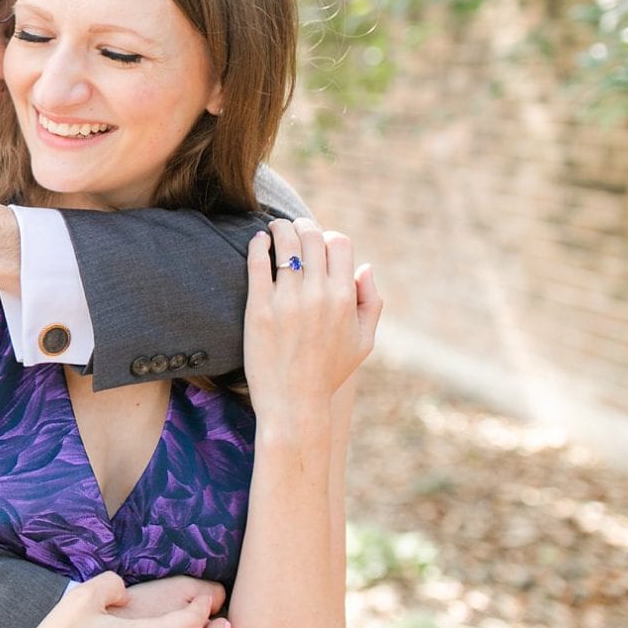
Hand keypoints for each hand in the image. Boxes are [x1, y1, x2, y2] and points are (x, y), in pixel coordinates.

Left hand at [242, 219, 383, 419]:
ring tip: (273, 228)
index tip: (318, 242)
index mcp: (345, 298)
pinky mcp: (259, 309)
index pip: (340, 244)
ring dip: (279, 227)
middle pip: (312, 236)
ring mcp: (287, 301)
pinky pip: (257, 263)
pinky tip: (257, 241)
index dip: (330, 237)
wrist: (294, 403)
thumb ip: (370, 302)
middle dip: (303, 225)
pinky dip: (257, 245)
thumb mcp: (364, 342)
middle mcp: (318, 295)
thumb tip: (365, 266)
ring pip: (284, 243)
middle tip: (293, 226)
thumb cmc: (329, 373)